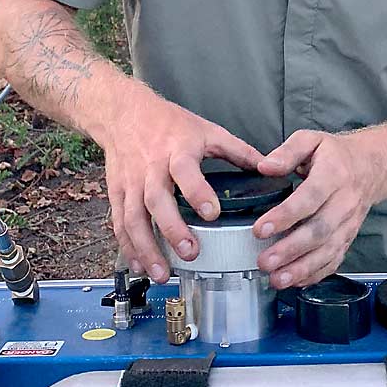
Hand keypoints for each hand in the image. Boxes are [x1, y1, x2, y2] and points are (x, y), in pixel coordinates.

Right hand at [102, 84, 261, 283]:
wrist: (124, 113)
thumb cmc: (167, 123)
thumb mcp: (206, 130)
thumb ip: (237, 150)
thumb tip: (268, 167)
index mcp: (177, 150)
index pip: (185, 172)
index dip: (197, 192)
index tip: (211, 213)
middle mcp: (151, 168)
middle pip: (156, 201)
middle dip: (172, 229)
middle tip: (190, 253)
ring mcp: (131, 183)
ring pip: (134, 218)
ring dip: (147, 248)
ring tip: (163, 273)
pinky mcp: (118, 193)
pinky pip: (120, 223)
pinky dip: (128, 247)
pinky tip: (139, 266)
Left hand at [253, 130, 377, 288]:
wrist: (371, 168)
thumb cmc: (335, 155)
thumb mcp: (311, 140)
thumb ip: (287, 151)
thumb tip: (264, 166)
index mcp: (334, 175)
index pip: (309, 198)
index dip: (285, 215)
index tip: (260, 229)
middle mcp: (345, 203)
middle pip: (319, 231)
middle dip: (291, 250)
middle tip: (265, 261)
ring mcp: (349, 224)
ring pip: (328, 251)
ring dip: (302, 268)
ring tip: (277, 279)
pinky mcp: (348, 238)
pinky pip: (334, 260)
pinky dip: (316, 274)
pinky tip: (295, 282)